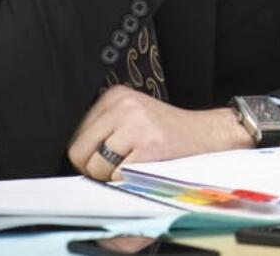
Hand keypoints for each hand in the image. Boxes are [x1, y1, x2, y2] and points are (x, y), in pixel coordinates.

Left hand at [67, 86, 254, 180]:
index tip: (108, 158)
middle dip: (94, 169)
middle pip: (79, 152)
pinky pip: (117, 176)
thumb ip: (103, 130)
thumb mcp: (132, 117)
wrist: (207, 135)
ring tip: (133, 166)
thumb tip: (73, 158)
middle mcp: (122, 105)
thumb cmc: (167, 133)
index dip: (89, 156)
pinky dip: (128, 182)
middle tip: (118, 167)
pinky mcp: (147, 145)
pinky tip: (145, 169)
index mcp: (114, 96)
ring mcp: (135, 124)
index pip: (75, 137)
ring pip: (95, 167)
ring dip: (111, 178)